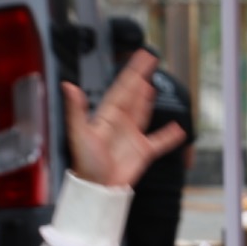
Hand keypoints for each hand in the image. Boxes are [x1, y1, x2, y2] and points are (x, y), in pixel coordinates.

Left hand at [67, 50, 186, 187]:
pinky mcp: (142, 152)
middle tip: (150, 59)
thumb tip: (68, 86)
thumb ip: (76, 109)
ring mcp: (132, 137)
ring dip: (147, 99)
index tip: (140, 56)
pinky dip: (169, 136)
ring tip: (151, 86)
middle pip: (134, 94)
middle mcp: (120, 124)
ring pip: (143, 112)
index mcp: (107, 116)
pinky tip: (177, 129)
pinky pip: (159, 141)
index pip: (122, 88)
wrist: (98, 189)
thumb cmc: (85, 164)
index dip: (132, 71)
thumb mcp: (79, 134)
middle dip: (141, 76)